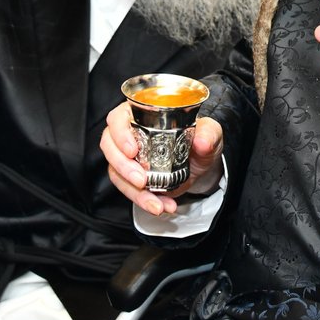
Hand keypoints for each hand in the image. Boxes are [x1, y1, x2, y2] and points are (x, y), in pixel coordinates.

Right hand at [101, 106, 224, 215]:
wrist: (200, 162)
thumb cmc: (199, 137)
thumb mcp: (210, 132)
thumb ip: (209, 134)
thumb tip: (202, 142)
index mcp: (141, 113)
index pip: (118, 118)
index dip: (120, 133)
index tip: (132, 151)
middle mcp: (129, 133)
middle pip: (109, 146)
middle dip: (123, 167)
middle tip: (141, 181)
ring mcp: (126, 156)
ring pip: (116, 172)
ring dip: (134, 192)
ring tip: (157, 204)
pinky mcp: (130, 177)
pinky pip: (128, 189)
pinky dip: (144, 200)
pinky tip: (161, 206)